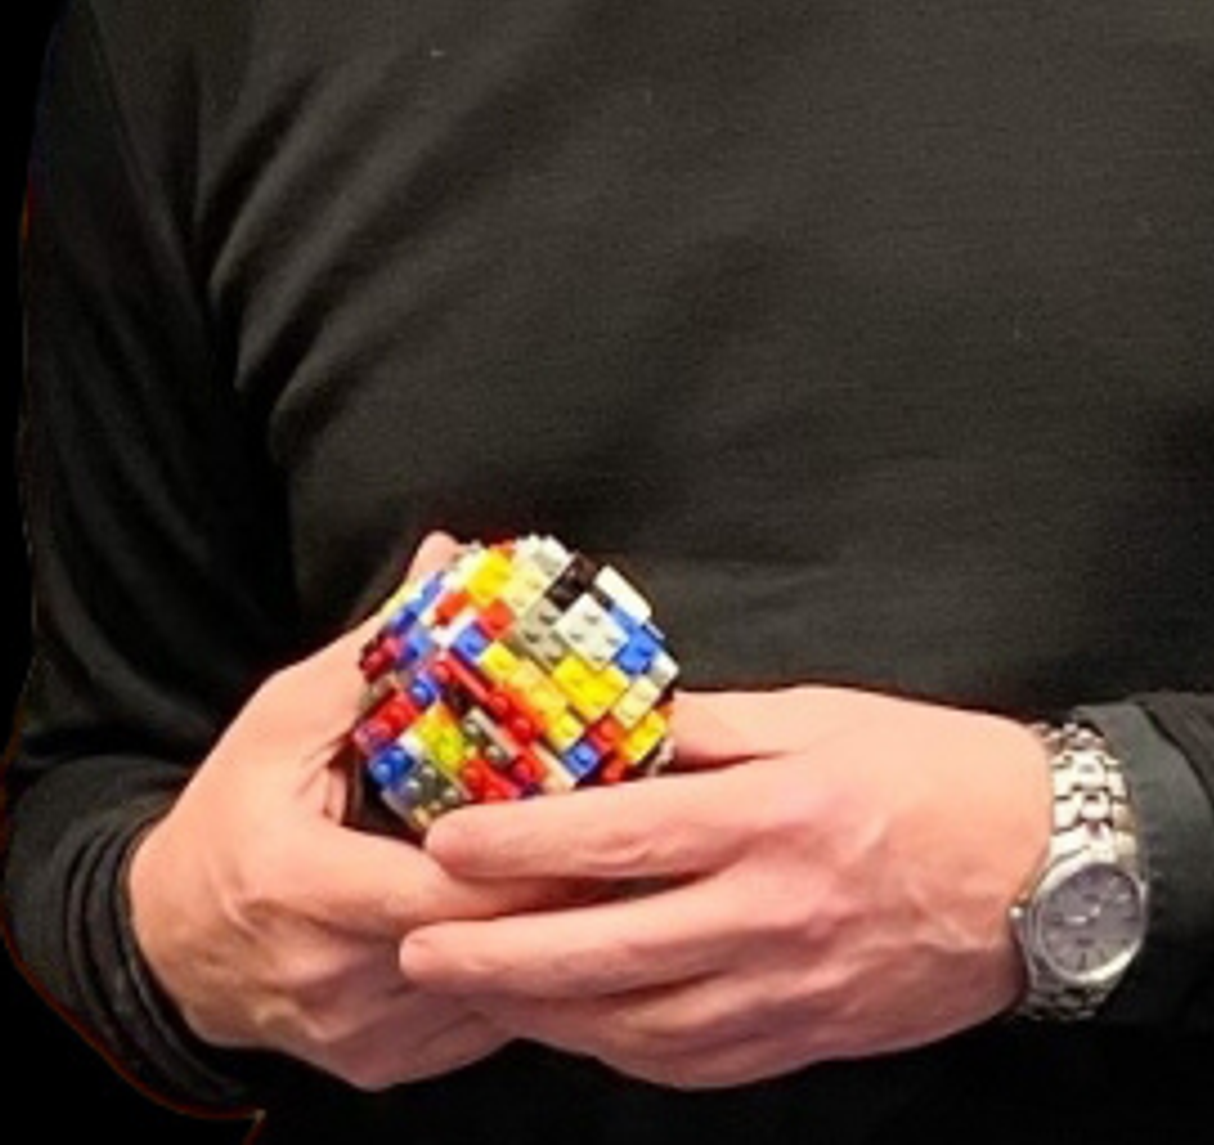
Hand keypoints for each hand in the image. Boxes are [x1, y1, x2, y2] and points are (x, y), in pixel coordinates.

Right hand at [127, 532, 607, 1088]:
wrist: (162, 944)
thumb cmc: (230, 819)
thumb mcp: (282, 723)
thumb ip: (374, 652)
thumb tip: (450, 560)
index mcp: (299, 886)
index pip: (443, 889)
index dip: (530, 856)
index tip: (605, 809)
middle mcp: (327, 977)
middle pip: (482, 945)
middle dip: (563, 892)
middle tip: (640, 838)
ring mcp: (356, 1034)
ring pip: (492, 993)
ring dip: (554, 938)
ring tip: (618, 877)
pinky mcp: (380, 1065)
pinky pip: (478, 1028)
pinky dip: (522, 977)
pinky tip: (560, 926)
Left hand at [397, 684, 1050, 1089]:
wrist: (1058, 871)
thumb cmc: (948, 776)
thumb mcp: (833, 717)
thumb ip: (719, 729)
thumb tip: (621, 728)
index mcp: (777, 814)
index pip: (620, 834)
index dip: (519, 845)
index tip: (446, 842)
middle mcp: (773, 909)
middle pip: (601, 948)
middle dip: (492, 953)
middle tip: (415, 946)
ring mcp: (787, 986)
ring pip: (630, 1024)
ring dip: (540, 1013)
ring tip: (475, 993)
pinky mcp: (805, 1036)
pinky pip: (688, 1062)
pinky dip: (618, 1050)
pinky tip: (580, 1028)